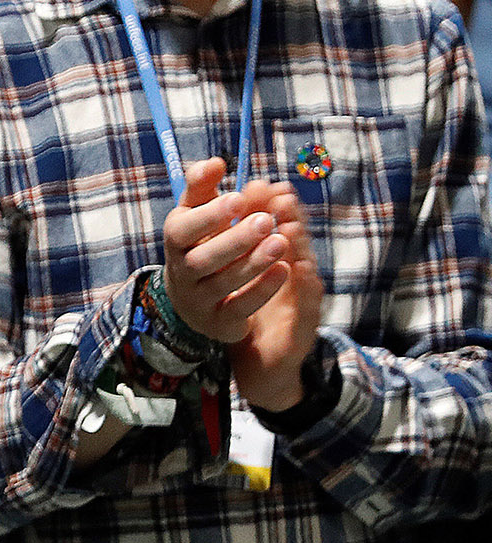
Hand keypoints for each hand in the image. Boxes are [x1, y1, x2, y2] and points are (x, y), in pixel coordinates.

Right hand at [162, 158, 293, 342]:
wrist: (191, 297)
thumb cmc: (200, 242)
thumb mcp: (196, 212)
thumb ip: (203, 186)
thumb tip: (216, 162)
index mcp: (175, 241)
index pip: (181, 230)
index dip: (208, 216)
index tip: (239, 199)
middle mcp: (181, 272)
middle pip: (201, 260)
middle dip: (233, 240)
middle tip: (264, 221)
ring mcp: (198, 300)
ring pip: (222, 284)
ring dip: (252, 263)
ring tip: (281, 242)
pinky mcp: (219, 321)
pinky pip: (239, 309)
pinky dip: (262, 290)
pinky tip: (284, 270)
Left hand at [231, 180, 321, 409]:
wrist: (259, 357)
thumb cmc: (250, 303)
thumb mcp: (238, 271)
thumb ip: (237, 235)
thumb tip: (236, 193)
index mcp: (279, 260)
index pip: (280, 226)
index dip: (275, 206)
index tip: (265, 185)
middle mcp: (294, 275)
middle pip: (295, 241)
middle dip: (288, 217)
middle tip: (280, 197)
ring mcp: (302, 299)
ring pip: (303, 268)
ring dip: (299, 246)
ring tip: (289, 225)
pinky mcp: (303, 327)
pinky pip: (307, 305)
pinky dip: (306, 287)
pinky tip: (302, 271)